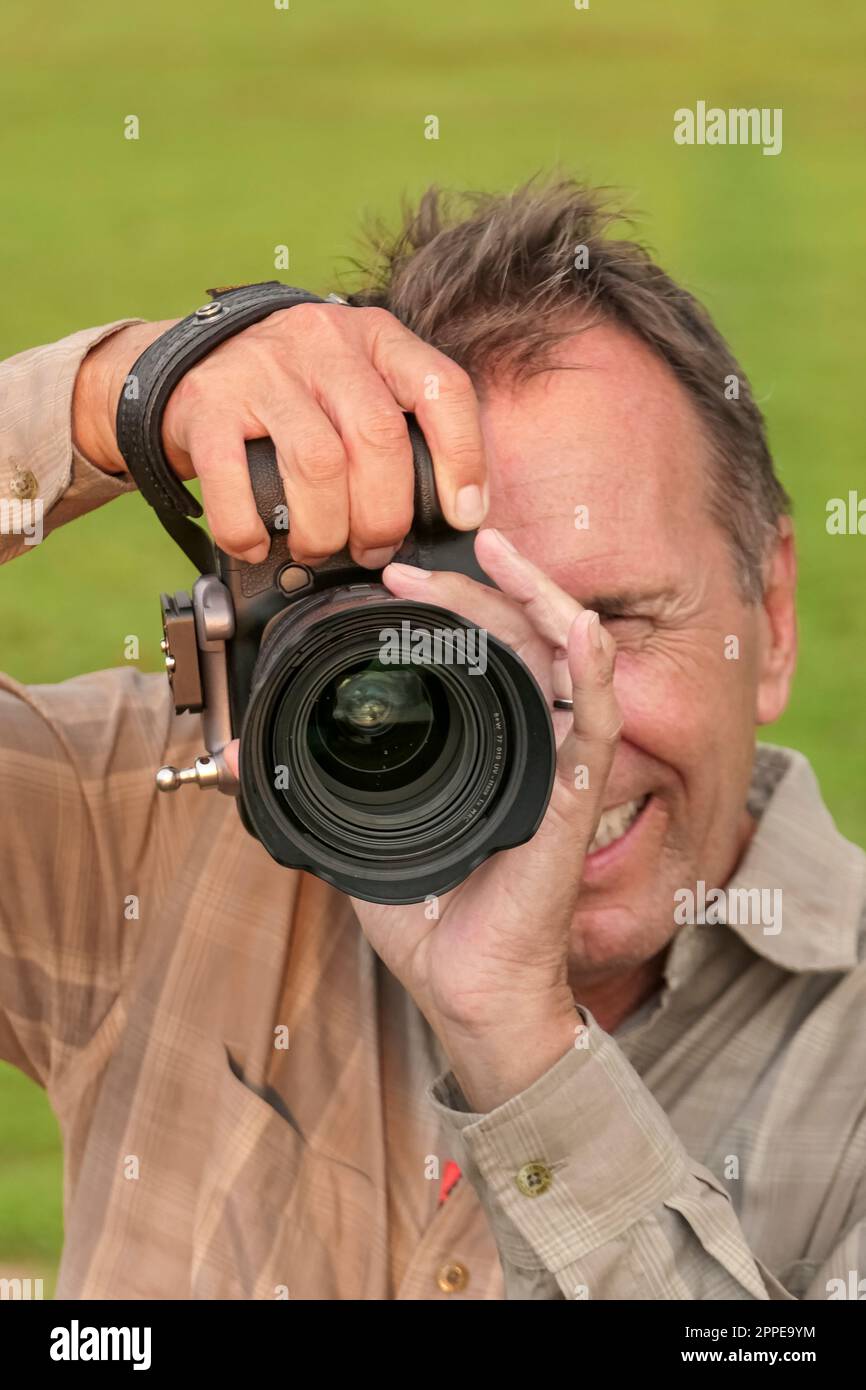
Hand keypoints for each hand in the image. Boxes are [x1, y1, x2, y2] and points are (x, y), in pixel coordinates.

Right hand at [71, 302, 487, 564]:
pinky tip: (256, 545)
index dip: (463, 459)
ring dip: (324, 529)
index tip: (463, 515)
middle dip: (384, 514)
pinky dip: (248, 529)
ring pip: (318, 463)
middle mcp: (323, 341)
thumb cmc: (291, 392)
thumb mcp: (355, 383)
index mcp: (375, 337)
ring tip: (317, 551)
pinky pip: (234, 479)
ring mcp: (262, 369)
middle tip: (374, 549)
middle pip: (378, 438)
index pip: (442, 388)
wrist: (187, 361)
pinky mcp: (207, 402)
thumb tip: (451, 515)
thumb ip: (398, 428)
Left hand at [226, 528, 620, 1110]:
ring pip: (564, 657)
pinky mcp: (574, 798)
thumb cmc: (432, 922)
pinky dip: (594, 668)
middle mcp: (527, 745)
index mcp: (485, 747)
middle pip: (519, 637)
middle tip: (410, 567)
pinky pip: (596, 722)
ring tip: (496, 552)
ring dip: (536, 596)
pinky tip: (579, 626)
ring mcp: (556, 766)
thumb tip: (240, 762)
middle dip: (473, 587)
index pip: (482, 653)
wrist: (466, 990)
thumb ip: (311, 791)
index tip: (390, 583)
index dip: (446, 607)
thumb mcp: (355, 836)